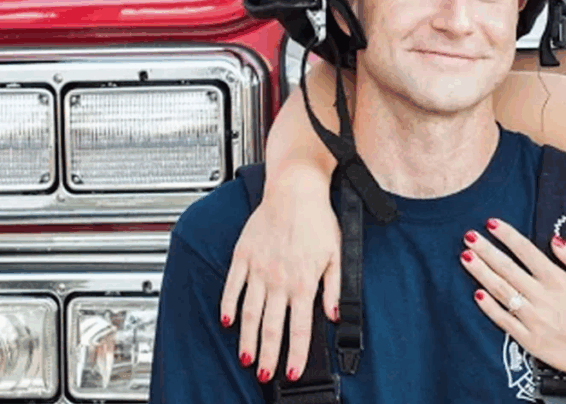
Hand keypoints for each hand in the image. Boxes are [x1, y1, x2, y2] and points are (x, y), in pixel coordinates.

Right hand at [219, 165, 340, 382]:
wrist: (295, 190)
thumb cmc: (318, 219)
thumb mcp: (338, 253)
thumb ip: (336, 287)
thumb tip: (335, 314)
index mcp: (305, 281)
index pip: (300, 327)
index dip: (296, 353)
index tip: (291, 372)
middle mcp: (280, 279)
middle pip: (272, 326)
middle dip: (269, 355)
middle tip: (264, 375)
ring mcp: (259, 268)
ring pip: (250, 312)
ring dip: (247, 338)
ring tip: (246, 358)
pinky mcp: (243, 256)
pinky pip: (232, 285)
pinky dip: (228, 305)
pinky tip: (227, 321)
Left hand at [460, 218, 565, 383]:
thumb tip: (556, 241)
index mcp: (559, 281)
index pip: (527, 252)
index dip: (508, 236)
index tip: (491, 223)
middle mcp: (542, 297)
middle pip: (508, 269)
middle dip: (486, 251)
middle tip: (468, 236)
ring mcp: (533, 319)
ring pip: (502, 291)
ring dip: (482, 273)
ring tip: (466, 257)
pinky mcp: (529, 340)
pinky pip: (504, 321)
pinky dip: (489, 307)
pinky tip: (476, 294)